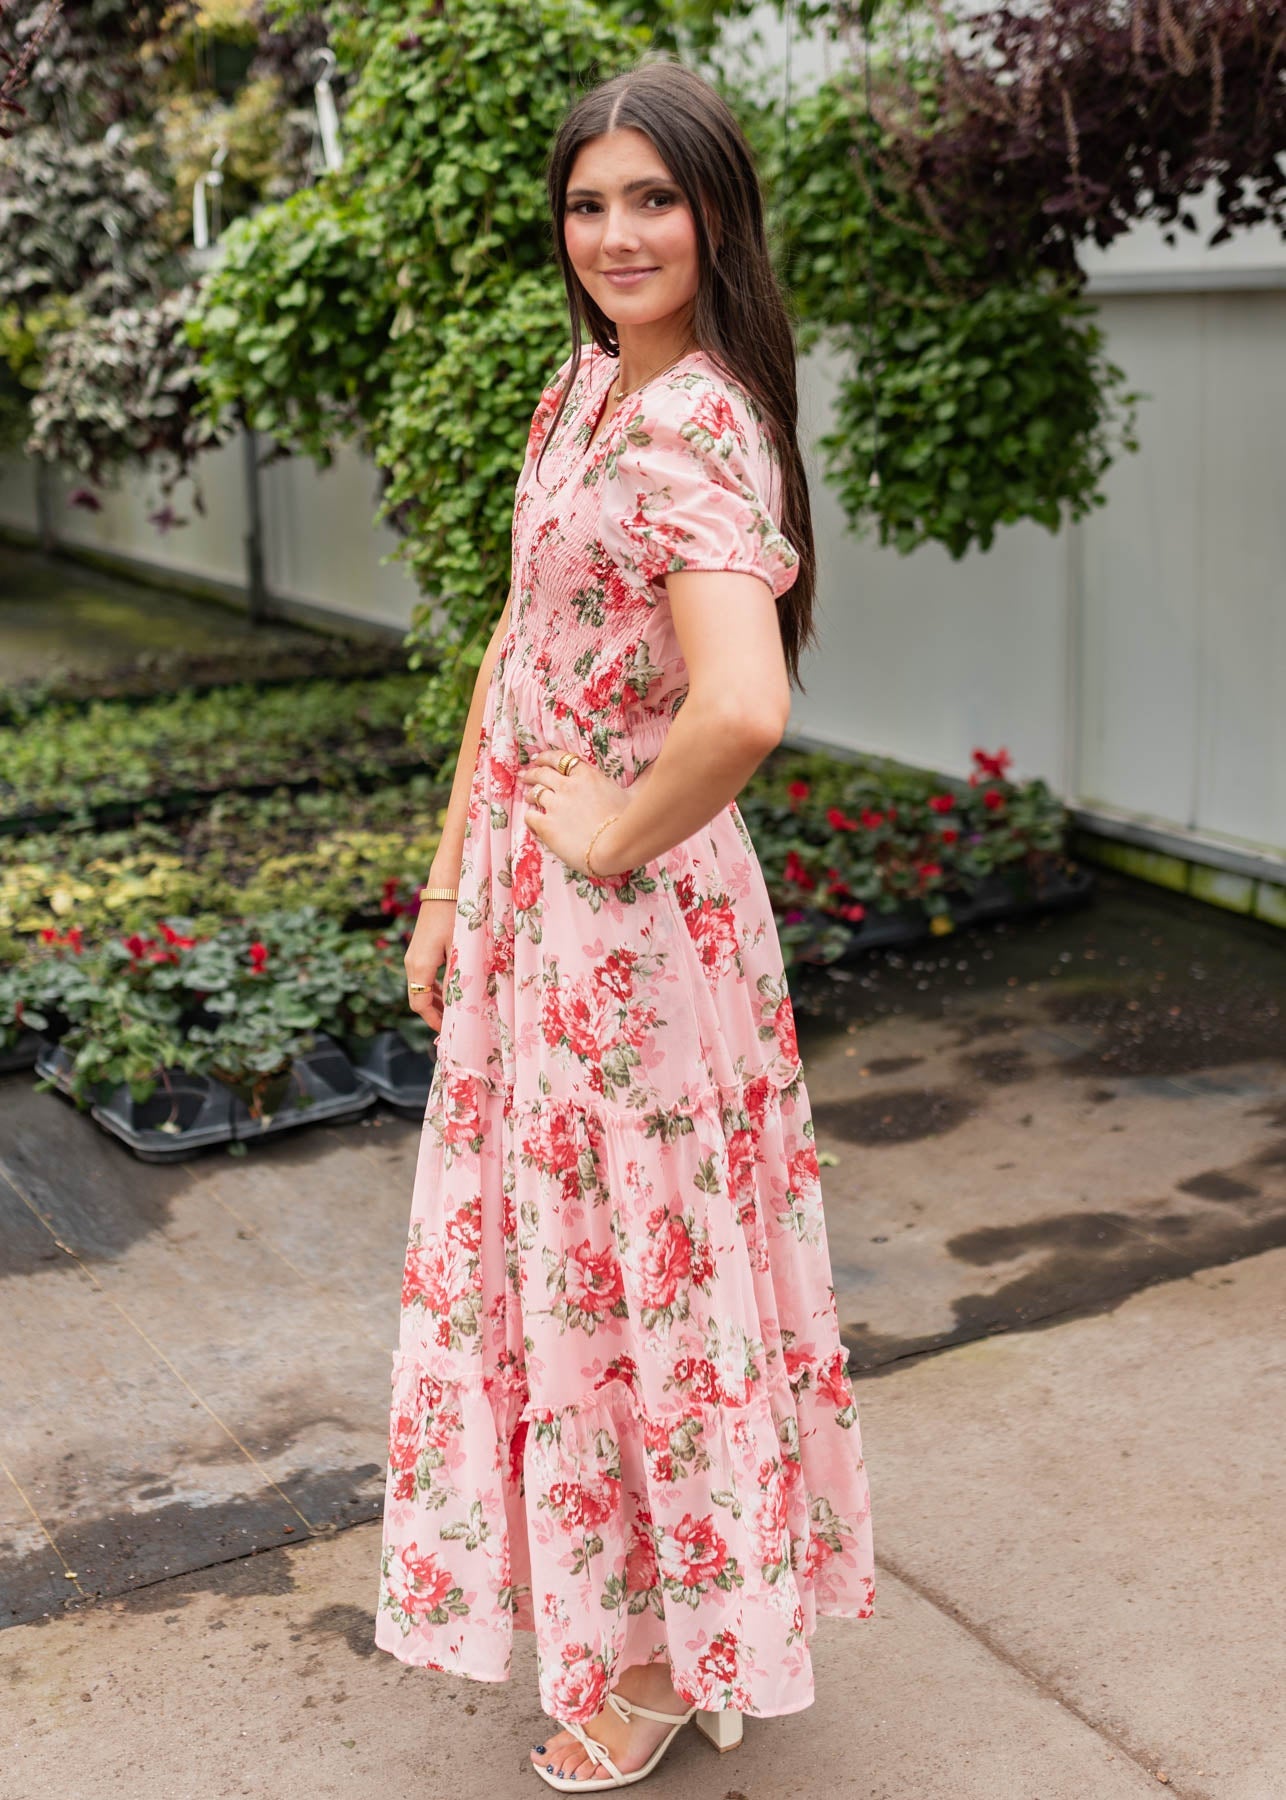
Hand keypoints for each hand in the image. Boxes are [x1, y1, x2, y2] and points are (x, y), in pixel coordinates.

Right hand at [404, 897, 454, 1030]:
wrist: (444, 888)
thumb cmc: (455, 917)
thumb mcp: (458, 951)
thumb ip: (455, 979)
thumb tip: (456, 1006)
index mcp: (419, 966)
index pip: (419, 1004)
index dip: (433, 1020)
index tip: (448, 1031)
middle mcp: (411, 963)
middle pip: (417, 998)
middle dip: (433, 1014)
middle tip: (453, 1025)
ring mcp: (413, 955)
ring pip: (419, 988)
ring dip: (434, 1001)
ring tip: (453, 1010)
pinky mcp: (418, 948)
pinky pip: (422, 976)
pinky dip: (432, 987)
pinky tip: (448, 989)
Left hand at [516, 750, 630, 876]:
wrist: (615, 846)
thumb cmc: (628, 821)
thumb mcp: (636, 794)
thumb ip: (642, 778)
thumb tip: (658, 764)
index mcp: (587, 776)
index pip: (561, 759)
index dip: (547, 758)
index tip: (540, 759)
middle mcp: (568, 786)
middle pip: (542, 772)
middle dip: (532, 772)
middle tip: (525, 774)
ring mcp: (555, 805)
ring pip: (535, 792)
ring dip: (530, 793)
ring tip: (527, 794)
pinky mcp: (547, 825)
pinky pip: (530, 816)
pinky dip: (529, 816)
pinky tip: (531, 818)